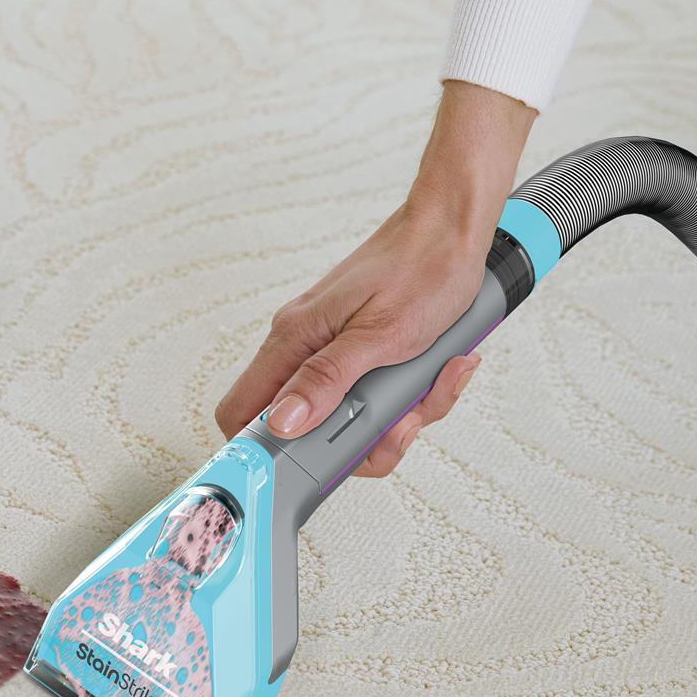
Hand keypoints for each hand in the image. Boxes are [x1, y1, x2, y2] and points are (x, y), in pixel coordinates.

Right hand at [214, 82, 534, 476]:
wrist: (455, 228)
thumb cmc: (422, 266)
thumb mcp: (380, 336)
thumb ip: (327, 381)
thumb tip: (282, 422)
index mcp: (294, 338)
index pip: (242, 410)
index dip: (264, 451)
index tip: (306, 468)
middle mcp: (306, 344)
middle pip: (307, 428)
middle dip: (362, 440)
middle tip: (397, 426)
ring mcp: (335, 348)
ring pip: (351, 418)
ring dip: (399, 416)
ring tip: (429, 388)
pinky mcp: (364, 349)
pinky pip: (380, 396)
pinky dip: (415, 393)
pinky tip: (442, 369)